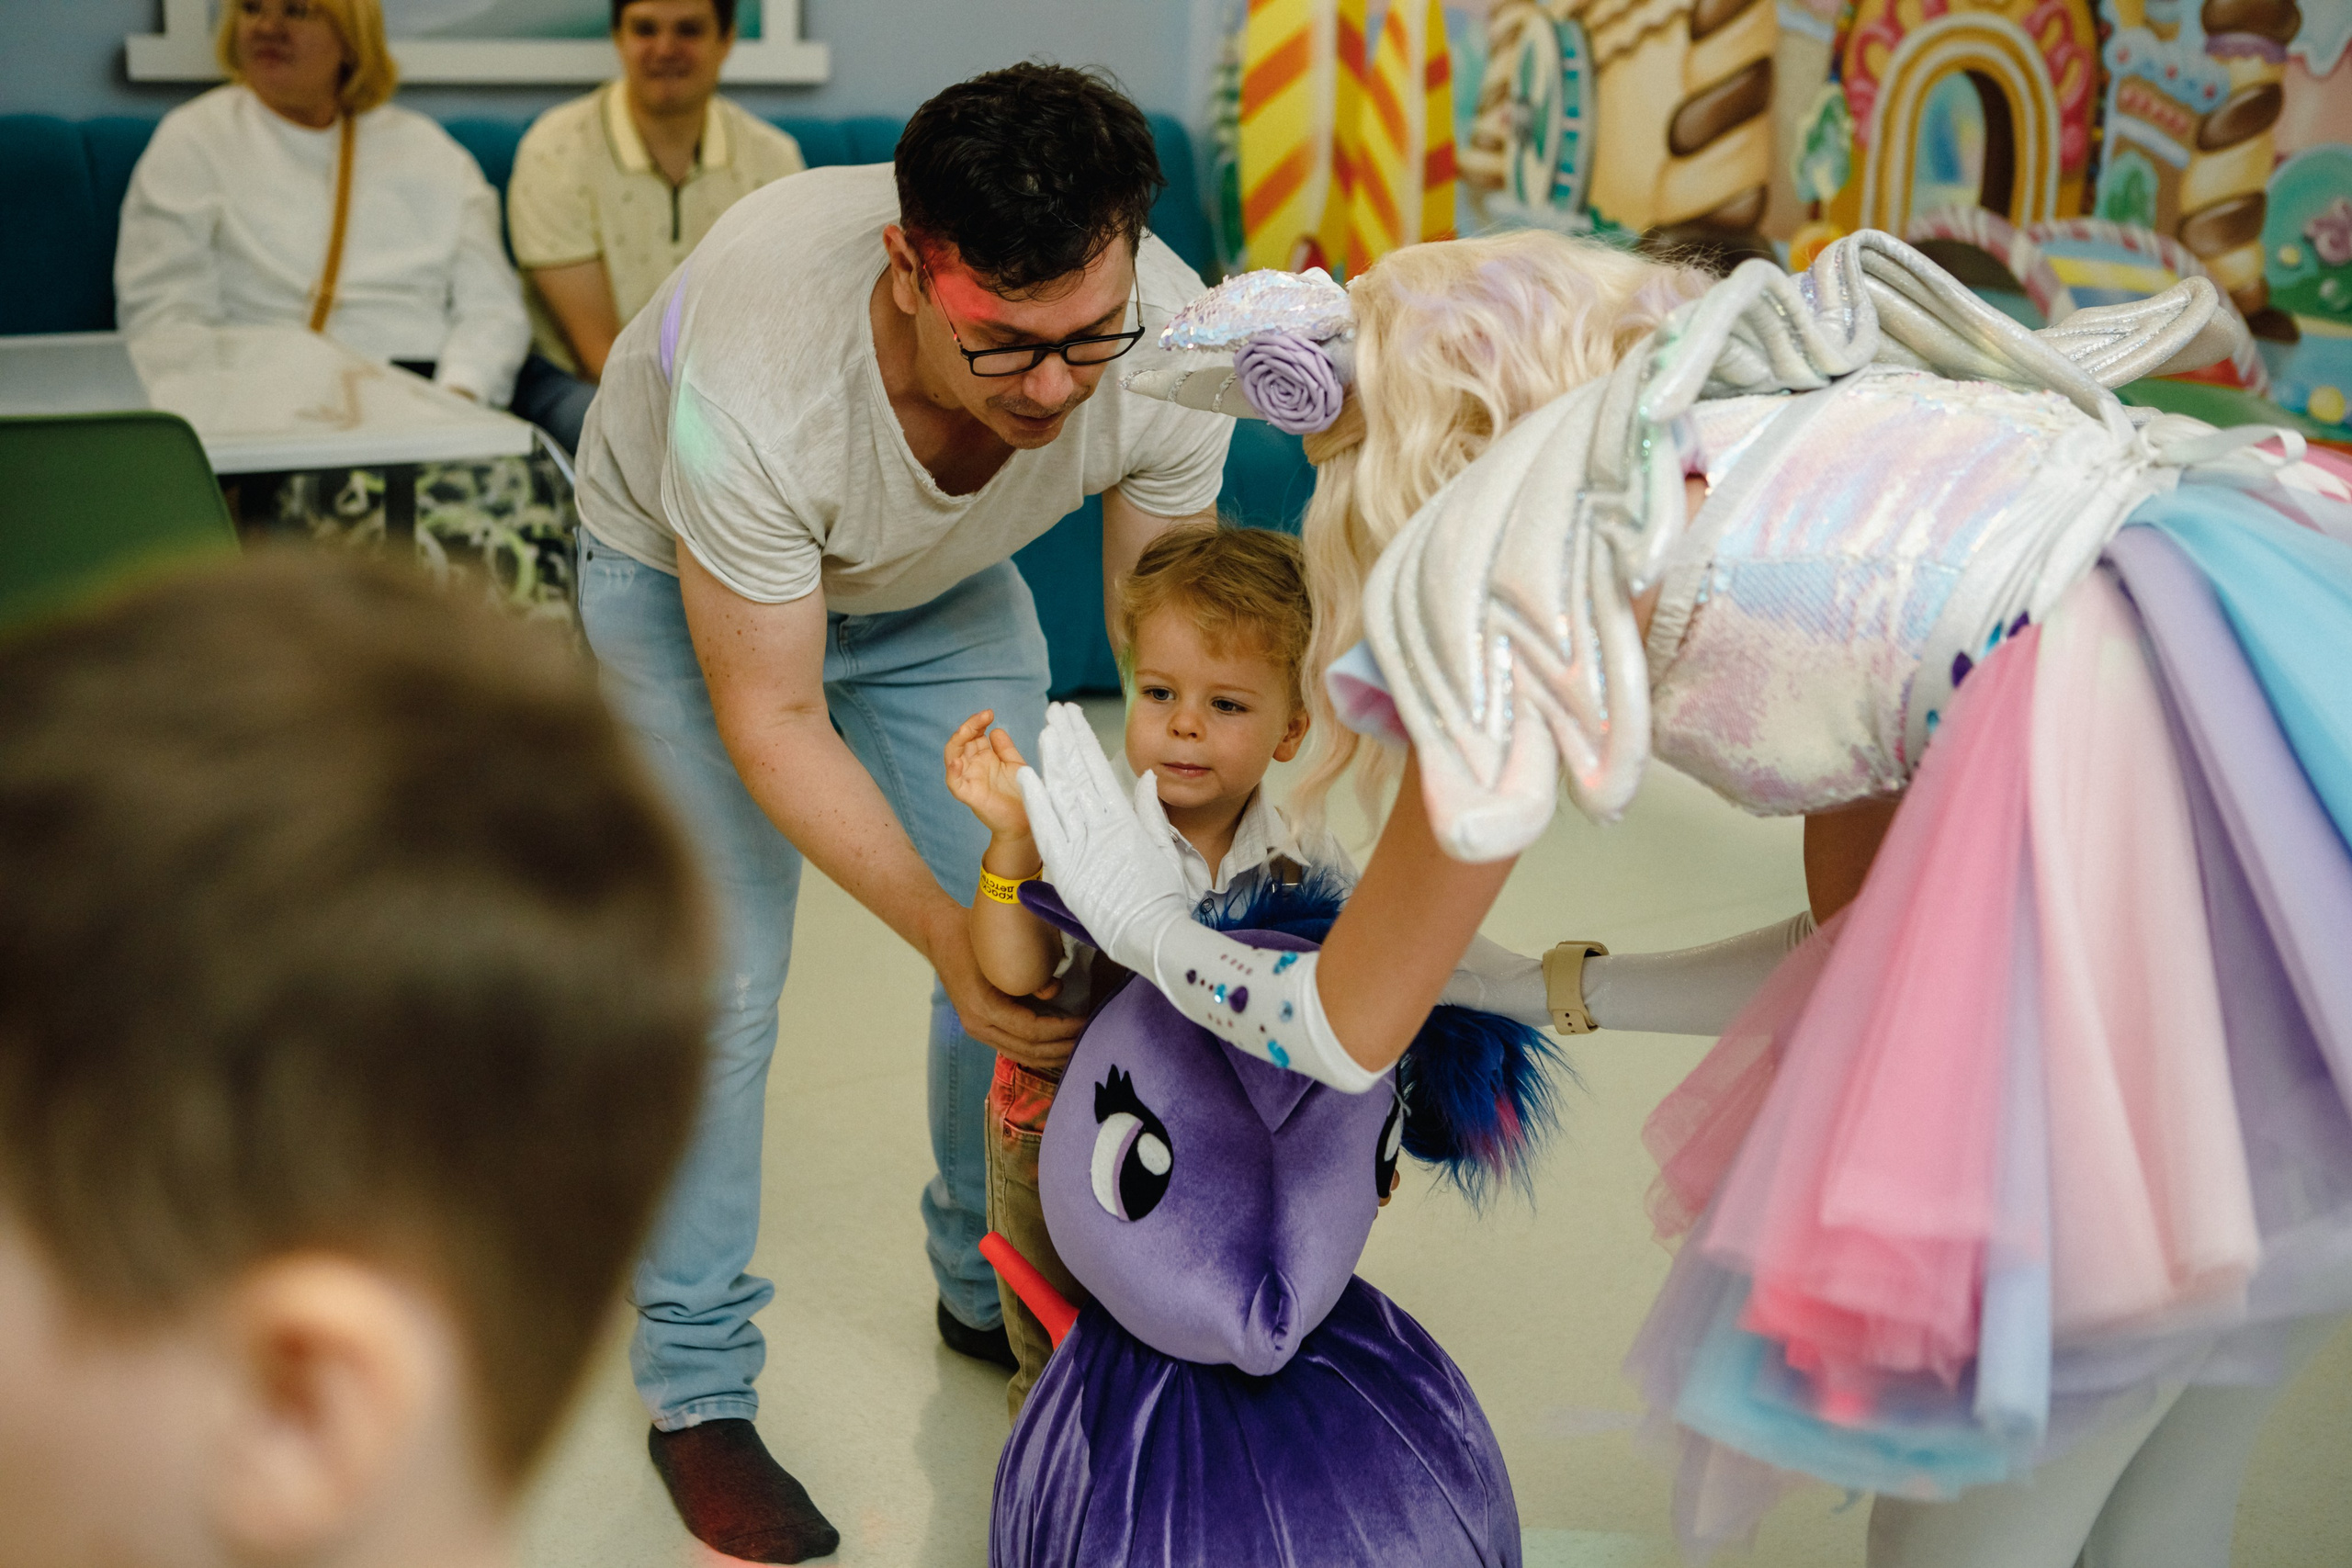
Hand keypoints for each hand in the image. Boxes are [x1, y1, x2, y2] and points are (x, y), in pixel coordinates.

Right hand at [925, 903, 1085, 1068]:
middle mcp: (978, 1026)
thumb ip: (1031, 974)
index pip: (1031, 1030)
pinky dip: (1038, 1050)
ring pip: (1022, 1054)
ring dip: (1052, 1054)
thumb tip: (1057, 990)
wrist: (942, 935)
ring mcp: (978, 1029)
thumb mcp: (1002, 951)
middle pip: (1028, 1049)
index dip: (1062, 1029)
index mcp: (982, 1008)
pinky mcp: (983, 1027)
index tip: (1086, 1021)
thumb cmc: (972, 937)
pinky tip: (1058, 1045)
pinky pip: (1014, 1047)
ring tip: (1079, 1046)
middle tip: (1091, 1038)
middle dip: (1062, 1047)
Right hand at [943, 709, 1033, 840]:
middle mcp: (973, 766)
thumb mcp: (1015, 765)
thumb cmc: (1020, 793)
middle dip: (969, 726)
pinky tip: (957, 761)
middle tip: (984, 716)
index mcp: (983, 757)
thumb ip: (1005, 748)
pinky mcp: (968, 795)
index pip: (973, 735)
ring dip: (957, 741)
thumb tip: (995, 729)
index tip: (990, 713)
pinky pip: (954, 782)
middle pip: (961, 741)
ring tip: (966, 729)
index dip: (978, 722)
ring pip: (952, 757)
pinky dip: (952, 771)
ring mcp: (969, 779)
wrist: (1025, 820)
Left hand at [1018, 702, 1191, 976]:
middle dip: (1066, 739)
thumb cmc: (1161, 897)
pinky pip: (1046, 830)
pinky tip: (1026, 776)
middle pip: (1079, 773)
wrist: (1153, 934)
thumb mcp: (1164, 848)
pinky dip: (1036, 803)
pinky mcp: (1067, 868)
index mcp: (1126, 819)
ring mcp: (1084, 845)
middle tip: (1055, 710)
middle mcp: (1103, 825)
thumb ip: (1151, 812)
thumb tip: (1147, 779)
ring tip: (1043, 730)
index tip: (1075, 718)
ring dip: (1051, 759)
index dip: (1084, 740)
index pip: (1100, 769)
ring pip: (1063, 793)